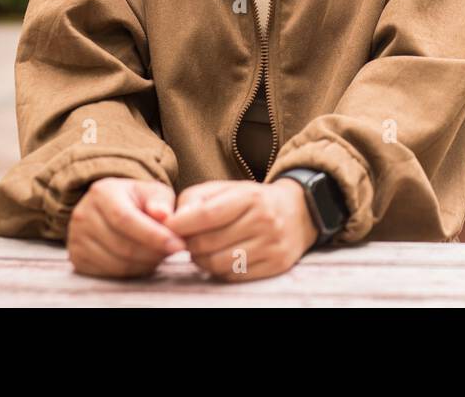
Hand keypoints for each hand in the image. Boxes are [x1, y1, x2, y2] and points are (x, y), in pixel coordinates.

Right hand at [66, 177, 185, 278]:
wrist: (112, 208)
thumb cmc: (138, 200)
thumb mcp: (153, 192)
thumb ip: (161, 201)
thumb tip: (165, 215)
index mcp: (102, 192)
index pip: (125, 219)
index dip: (153, 235)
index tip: (177, 245)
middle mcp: (83, 215)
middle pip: (122, 245)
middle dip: (153, 252)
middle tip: (174, 250)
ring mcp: (76, 238)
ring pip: (116, 262)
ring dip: (145, 263)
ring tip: (161, 253)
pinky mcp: (77, 258)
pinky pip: (109, 273)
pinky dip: (132, 271)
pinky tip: (144, 260)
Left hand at [162, 179, 318, 281]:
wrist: (298, 212)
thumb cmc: (252, 200)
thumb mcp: (226, 188)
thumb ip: (195, 199)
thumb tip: (169, 220)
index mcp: (250, 197)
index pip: (207, 215)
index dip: (181, 224)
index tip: (166, 228)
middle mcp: (264, 220)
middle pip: (208, 243)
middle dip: (189, 244)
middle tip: (186, 240)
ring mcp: (272, 245)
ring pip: (218, 263)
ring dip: (201, 260)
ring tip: (202, 250)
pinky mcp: (276, 264)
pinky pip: (234, 276)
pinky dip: (219, 270)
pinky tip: (221, 257)